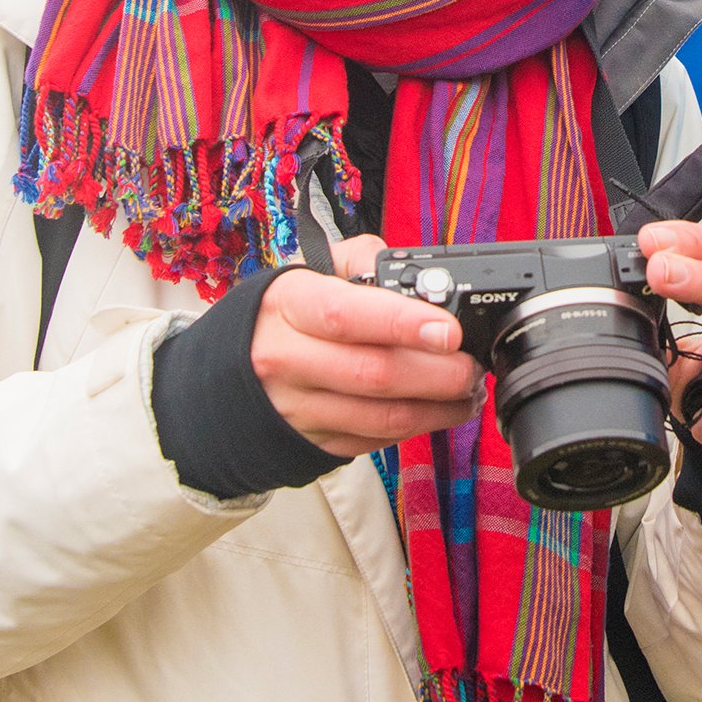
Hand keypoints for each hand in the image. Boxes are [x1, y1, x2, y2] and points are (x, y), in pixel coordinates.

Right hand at [250, 235, 483, 456]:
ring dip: (437, 408)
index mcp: (289, 306)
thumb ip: (364, 259)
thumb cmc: (284, 312)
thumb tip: (419, 274)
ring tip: (467, 391)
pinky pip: (375, 441)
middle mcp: (288, 359)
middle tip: (471, 366)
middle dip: (439, 374)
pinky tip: (437, 411)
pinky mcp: (313, 442)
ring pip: (382, 418)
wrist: (230, 367)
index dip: (403, 323)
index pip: (347, 316)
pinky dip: (414, 428)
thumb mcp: (310, 268)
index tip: (449, 330)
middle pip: (376, 375)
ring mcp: (298, 408)